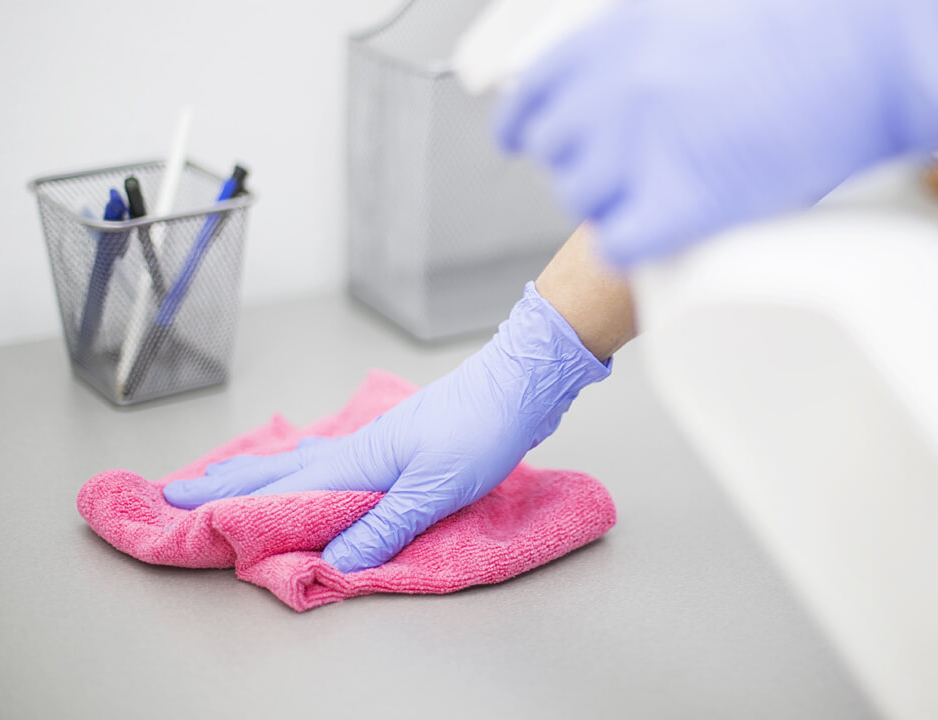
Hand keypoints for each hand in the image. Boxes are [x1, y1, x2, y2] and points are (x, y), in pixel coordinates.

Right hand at [163, 283, 610, 571]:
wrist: (516, 383)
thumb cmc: (480, 430)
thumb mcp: (435, 488)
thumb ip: (385, 526)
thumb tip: (331, 562)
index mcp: (357, 460)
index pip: (282, 493)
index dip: (234, 510)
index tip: (184, 515)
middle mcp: (355, 450)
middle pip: (278, 472)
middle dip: (228, 486)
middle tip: (177, 492)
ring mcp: (373, 443)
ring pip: (300, 463)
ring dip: (258, 475)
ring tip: (222, 480)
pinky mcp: (394, 444)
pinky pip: (329, 460)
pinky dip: (300, 468)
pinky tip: (303, 466)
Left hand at [496, 0, 937, 267]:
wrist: (874, 46)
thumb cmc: (805, 22)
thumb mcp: (693, 13)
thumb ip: (640, 49)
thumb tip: (624, 81)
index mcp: (610, 39)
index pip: (532, 98)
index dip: (529, 127)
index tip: (527, 141)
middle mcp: (612, 93)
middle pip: (560, 156)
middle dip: (591, 165)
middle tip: (634, 169)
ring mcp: (641, 150)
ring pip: (585, 202)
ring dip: (616, 205)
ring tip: (665, 194)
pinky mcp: (680, 206)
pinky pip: (619, 243)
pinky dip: (634, 245)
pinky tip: (660, 233)